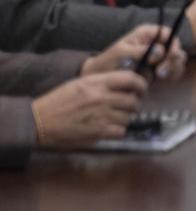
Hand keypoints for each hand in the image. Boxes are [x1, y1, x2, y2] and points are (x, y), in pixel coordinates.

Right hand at [30, 71, 147, 147]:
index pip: (131, 79)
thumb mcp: (80, 84)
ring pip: (128, 117)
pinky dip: (116, 131)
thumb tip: (127, 84)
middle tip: (124, 107)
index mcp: (96, 82)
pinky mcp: (99, 131)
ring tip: (109, 118)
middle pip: (133, 100)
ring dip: (123, 119)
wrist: (38, 121)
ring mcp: (101, 115)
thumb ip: (103, 83)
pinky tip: (105, 128)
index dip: (141, 85)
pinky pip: (121, 131)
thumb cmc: (58, 101)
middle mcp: (101, 97)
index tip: (140, 90)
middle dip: (132, 105)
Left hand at [83, 24, 186, 80]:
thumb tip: (160, 51)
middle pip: (176, 48)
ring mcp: (159, 58)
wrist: (101, 77)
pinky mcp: (159, 70)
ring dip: (172, 69)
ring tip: (159, 77)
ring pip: (177, 61)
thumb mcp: (121, 52)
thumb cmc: (108, 61)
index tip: (168, 56)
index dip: (171, 44)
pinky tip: (161, 80)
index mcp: (147, 34)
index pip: (168, 34)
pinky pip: (173, 72)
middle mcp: (156, 44)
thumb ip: (141, 51)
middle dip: (172, 60)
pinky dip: (171, 76)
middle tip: (160, 72)